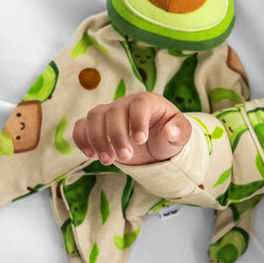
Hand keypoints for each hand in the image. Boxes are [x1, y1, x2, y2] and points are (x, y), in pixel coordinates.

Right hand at [73, 93, 191, 164]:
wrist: (155, 143)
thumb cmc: (169, 134)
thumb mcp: (181, 134)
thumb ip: (179, 131)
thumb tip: (169, 131)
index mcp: (148, 102)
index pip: (139, 104)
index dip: (137, 120)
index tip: (140, 140)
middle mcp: (126, 104)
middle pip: (114, 112)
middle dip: (117, 136)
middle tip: (125, 157)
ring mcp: (109, 113)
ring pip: (94, 117)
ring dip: (98, 139)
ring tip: (108, 160)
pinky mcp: (98, 126)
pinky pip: (81, 126)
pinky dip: (81, 139)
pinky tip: (90, 154)